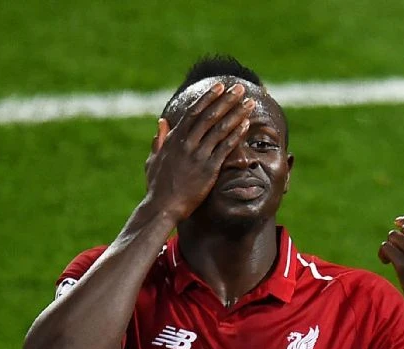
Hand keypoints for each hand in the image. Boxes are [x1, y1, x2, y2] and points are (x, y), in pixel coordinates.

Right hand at [143, 82, 254, 220]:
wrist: (162, 206)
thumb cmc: (157, 186)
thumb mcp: (154, 160)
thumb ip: (159, 141)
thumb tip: (161, 123)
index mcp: (174, 139)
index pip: (193, 112)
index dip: (208, 98)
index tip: (220, 86)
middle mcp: (186, 144)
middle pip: (210, 116)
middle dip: (226, 100)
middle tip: (240, 88)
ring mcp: (198, 155)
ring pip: (220, 129)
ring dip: (236, 114)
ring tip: (249, 103)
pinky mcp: (208, 169)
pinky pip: (225, 148)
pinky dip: (236, 134)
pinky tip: (246, 125)